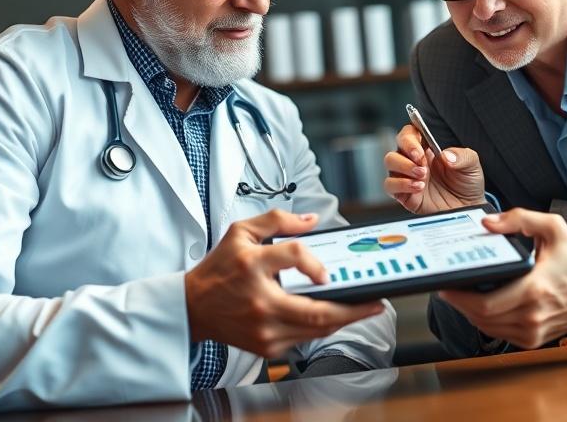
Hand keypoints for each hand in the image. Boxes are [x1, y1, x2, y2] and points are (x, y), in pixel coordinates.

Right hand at [184, 209, 384, 358]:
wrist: (192, 308)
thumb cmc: (218, 270)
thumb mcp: (240, 232)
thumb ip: (277, 220)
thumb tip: (311, 220)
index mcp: (252, 266)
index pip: (293, 258)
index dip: (314, 263)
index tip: (326, 271)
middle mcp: (259, 301)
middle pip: (315, 311)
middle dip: (352, 309)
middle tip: (374, 302)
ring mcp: (263, 328)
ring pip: (314, 329)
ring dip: (343, 320)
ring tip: (363, 310)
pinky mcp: (265, 346)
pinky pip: (304, 339)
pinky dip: (323, 328)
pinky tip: (336, 318)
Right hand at [383, 124, 484, 213]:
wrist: (467, 208)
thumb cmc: (467, 184)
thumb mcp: (471, 165)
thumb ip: (462, 156)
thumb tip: (445, 155)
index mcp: (427, 149)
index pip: (410, 133)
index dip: (411, 136)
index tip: (420, 145)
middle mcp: (414, 161)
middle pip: (397, 145)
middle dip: (408, 151)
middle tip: (422, 162)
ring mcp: (407, 177)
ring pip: (389, 161)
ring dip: (404, 166)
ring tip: (422, 175)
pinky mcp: (404, 194)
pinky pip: (390, 185)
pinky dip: (401, 184)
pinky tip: (418, 187)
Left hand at [438, 208, 566, 348]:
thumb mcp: (553, 227)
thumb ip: (519, 219)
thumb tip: (488, 223)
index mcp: (534, 289)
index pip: (485, 304)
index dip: (459, 298)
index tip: (445, 286)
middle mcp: (532, 315)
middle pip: (481, 318)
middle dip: (459, 304)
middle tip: (448, 289)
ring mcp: (534, 330)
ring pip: (488, 329)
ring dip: (471, 313)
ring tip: (461, 296)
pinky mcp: (535, 338)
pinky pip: (501, 334)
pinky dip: (487, 322)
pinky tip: (481, 306)